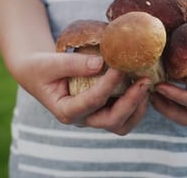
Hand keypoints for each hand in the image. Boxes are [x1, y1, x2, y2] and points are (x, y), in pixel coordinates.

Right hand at [13, 52, 150, 134]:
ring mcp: (95, 118)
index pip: (91, 102)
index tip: (119, 67)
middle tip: (144, 80)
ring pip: (122, 124)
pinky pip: (126, 116)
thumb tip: (101, 63)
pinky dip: (137, 104)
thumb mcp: (50, 63)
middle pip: (112, 121)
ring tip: (146, 84)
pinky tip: (142, 85)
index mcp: (65, 111)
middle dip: (131, 102)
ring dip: (138, 107)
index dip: (108, 85)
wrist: (40, 73)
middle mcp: (83, 119)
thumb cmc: (42, 68)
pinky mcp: (105, 111)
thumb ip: (73, 64)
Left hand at [151, 82, 186, 125]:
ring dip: (165, 102)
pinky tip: (161, 74)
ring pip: (183, 109)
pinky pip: (184, 94)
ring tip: (150, 86)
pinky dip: (171, 89)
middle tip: (150, 92)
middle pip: (185, 115)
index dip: (175, 96)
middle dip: (165, 108)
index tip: (159, 86)